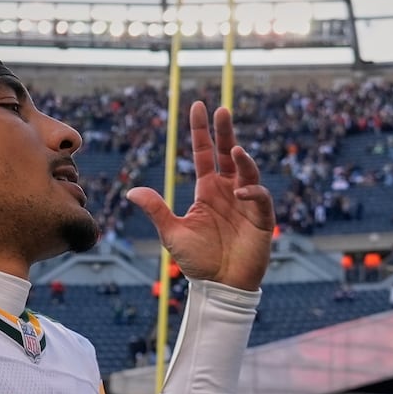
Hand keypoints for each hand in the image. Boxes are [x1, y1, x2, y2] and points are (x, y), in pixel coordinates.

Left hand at [126, 101, 274, 290]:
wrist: (220, 286)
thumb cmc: (198, 261)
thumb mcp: (172, 233)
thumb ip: (156, 210)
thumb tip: (131, 191)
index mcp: (207, 190)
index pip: (205, 154)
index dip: (202, 131)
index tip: (199, 107)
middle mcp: (228, 191)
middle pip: (228, 153)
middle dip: (225, 131)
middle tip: (221, 109)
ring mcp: (246, 203)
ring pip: (247, 171)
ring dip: (242, 159)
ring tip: (234, 148)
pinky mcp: (261, 218)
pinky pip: (259, 197)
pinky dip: (251, 190)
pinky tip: (239, 190)